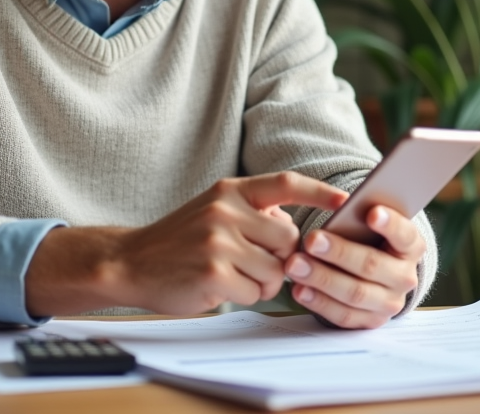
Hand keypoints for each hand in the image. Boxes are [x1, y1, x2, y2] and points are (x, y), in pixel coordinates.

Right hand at [115, 172, 347, 312]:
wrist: (131, 262)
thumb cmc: (181, 240)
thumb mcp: (215, 211)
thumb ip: (254, 213)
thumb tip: (297, 230)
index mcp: (230, 190)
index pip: (286, 183)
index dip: (320, 192)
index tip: (348, 201)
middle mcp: (226, 210)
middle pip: (289, 239)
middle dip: (281, 258)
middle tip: (252, 263)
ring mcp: (219, 241)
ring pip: (276, 270)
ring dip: (263, 281)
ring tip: (232, 275)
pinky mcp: (214, 273)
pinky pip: (256, 292)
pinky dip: (246, 295)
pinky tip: (221, 287)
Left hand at [285, 205, 423, 329]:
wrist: (373, 271)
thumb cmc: (367, 238)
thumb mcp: (370, 224)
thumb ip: (361, 218)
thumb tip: (341, 206)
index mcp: (411, 246)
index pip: (405, 234)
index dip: (390, 224)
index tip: (371, 212)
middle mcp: (405, 277)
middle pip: (372, 265)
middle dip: (339, 252)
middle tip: (311, 240)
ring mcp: (390, 303)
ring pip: (355, 293)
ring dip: (322, 278)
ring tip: (295, 264)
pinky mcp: (370, 321)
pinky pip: (344, 315)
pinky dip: (319, 302)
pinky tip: (299, 289)